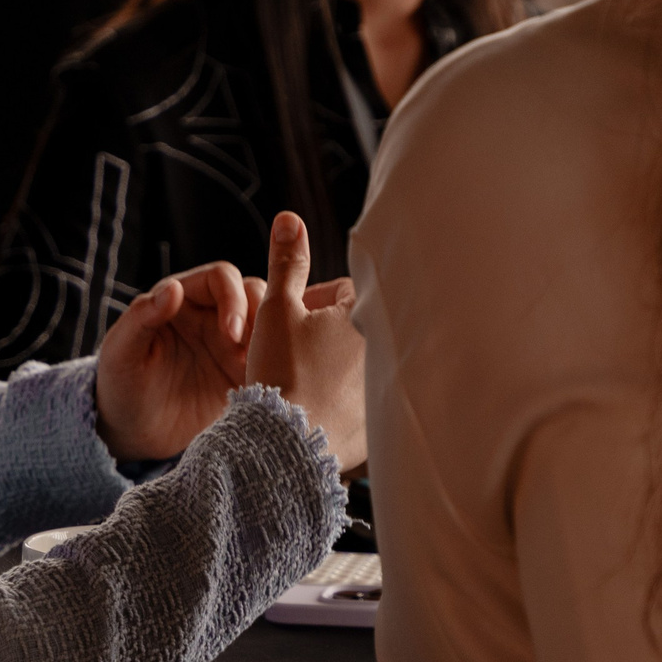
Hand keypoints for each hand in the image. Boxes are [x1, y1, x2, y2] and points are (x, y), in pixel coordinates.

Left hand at [94, 261, 254, 460]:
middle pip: (254, 294)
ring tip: (263, 371)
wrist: (131, 434)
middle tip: (254, 353)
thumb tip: (173, 287)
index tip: (230, 333)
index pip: (220, 277)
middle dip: (262, 317)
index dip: (233, 297)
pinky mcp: (243, 372)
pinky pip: (270, 359)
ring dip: (273, 341)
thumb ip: (142, 317)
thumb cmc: (119, 386)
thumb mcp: (121, 353)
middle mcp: (210, 314)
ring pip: (269, 324)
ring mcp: (230, 344)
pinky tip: (267, 387)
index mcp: (181, 298)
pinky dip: (276, 367)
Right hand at [244, 213, 367, 471]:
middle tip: (298, 352)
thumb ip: (286, 262)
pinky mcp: (381, 424)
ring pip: (360, 365)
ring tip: (307, 382)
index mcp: (364, 316)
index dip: (312, 303)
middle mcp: (384, 350)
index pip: (343, 291)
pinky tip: (319, 411)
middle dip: (328, 333)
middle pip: (354, 327)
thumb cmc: (283, 373)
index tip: (294, 322)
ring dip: (338, 367)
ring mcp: (385, 389)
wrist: (288, 443)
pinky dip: (343, 403)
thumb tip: (290, 218)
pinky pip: (363, 403)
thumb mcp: (276, 309)